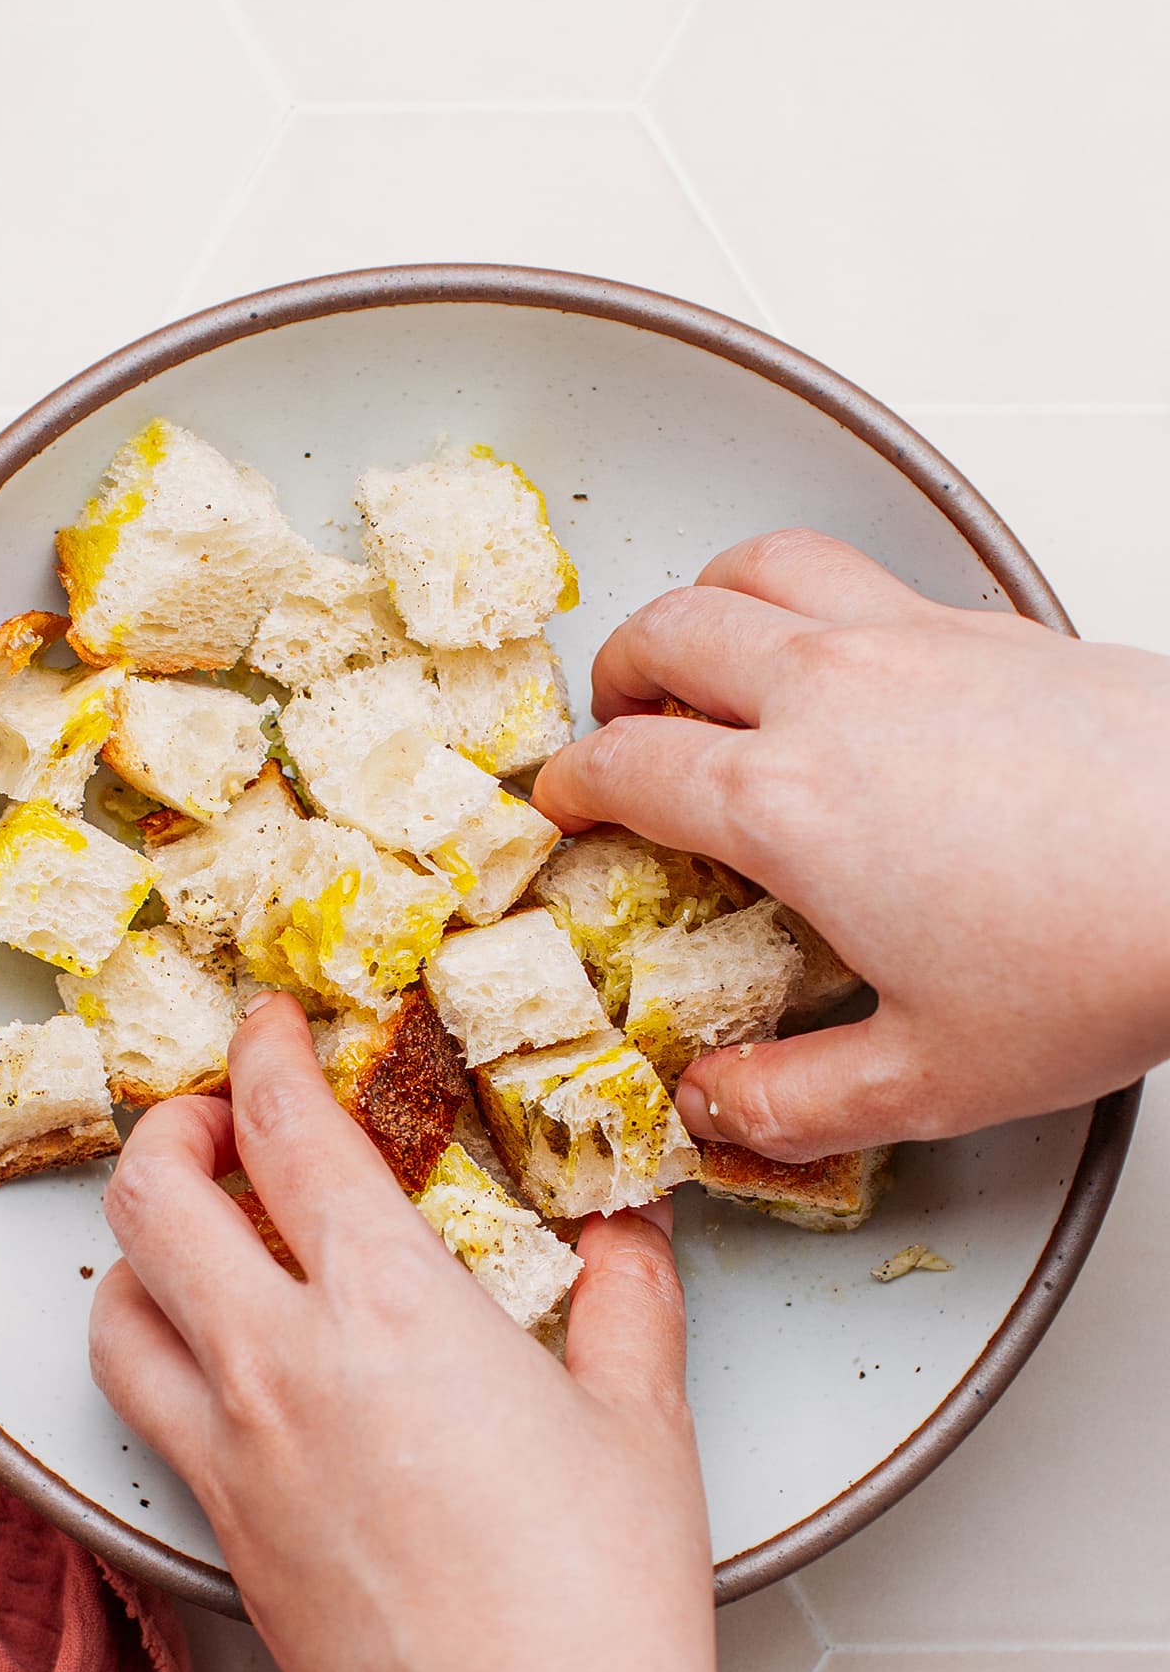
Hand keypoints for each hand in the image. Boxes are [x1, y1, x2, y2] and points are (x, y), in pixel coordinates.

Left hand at [90, 993, 822, 1671]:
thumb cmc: (597, 1609)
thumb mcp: (644, 1421)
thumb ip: (630, 1295)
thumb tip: (628, 1227)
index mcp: (392, 1308)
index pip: (286, 1129)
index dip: (267, 1052)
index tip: (273, 1027)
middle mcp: (284, 1367)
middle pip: (151, 1197)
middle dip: (171, 1127)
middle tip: (220, 1118)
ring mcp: (234, 1458)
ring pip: (113, 1309)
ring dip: (139, 1247)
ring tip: (200, 1237)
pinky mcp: (219, 1538)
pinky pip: (144, 1414)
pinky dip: (155, 1353)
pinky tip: (223, 1366)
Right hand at [534, 529, 1169, 1161]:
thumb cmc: (1106, 954)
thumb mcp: (929, 1077)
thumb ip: (795, 1102)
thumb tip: (718, 1107)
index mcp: (786, 804)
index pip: (628, 765)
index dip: (572, 783)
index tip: (565, 802)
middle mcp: (833, 695)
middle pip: (670, 631)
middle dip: (619, 673)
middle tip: (620, 720)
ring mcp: (914, 641)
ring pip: (762, 565)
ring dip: (705, 599)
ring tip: (704, 646)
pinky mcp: (992, 623)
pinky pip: (862, 569)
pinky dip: (812, 592)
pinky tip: (845, 651)